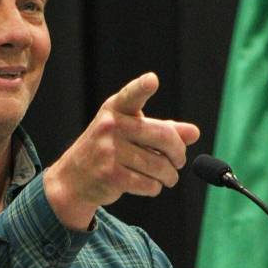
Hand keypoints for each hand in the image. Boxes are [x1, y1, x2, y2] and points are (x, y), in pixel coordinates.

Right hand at [43, 72, 199, 229]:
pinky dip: (155, 187)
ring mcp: (108, 151)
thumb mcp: (130, 132)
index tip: (152, 80)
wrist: (74, 178)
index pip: (131, 96)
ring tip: (168, 177)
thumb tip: (194, 133)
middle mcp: (111, 126)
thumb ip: (162, 130)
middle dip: (178, 153)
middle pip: (163, 136)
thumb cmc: (108, 150)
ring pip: (159, 165)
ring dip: (169, 175)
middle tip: (179, 161)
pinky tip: (151, 185)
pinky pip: (149, 183)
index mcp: (116, 109)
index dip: (142, 87)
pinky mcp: (110, 175)